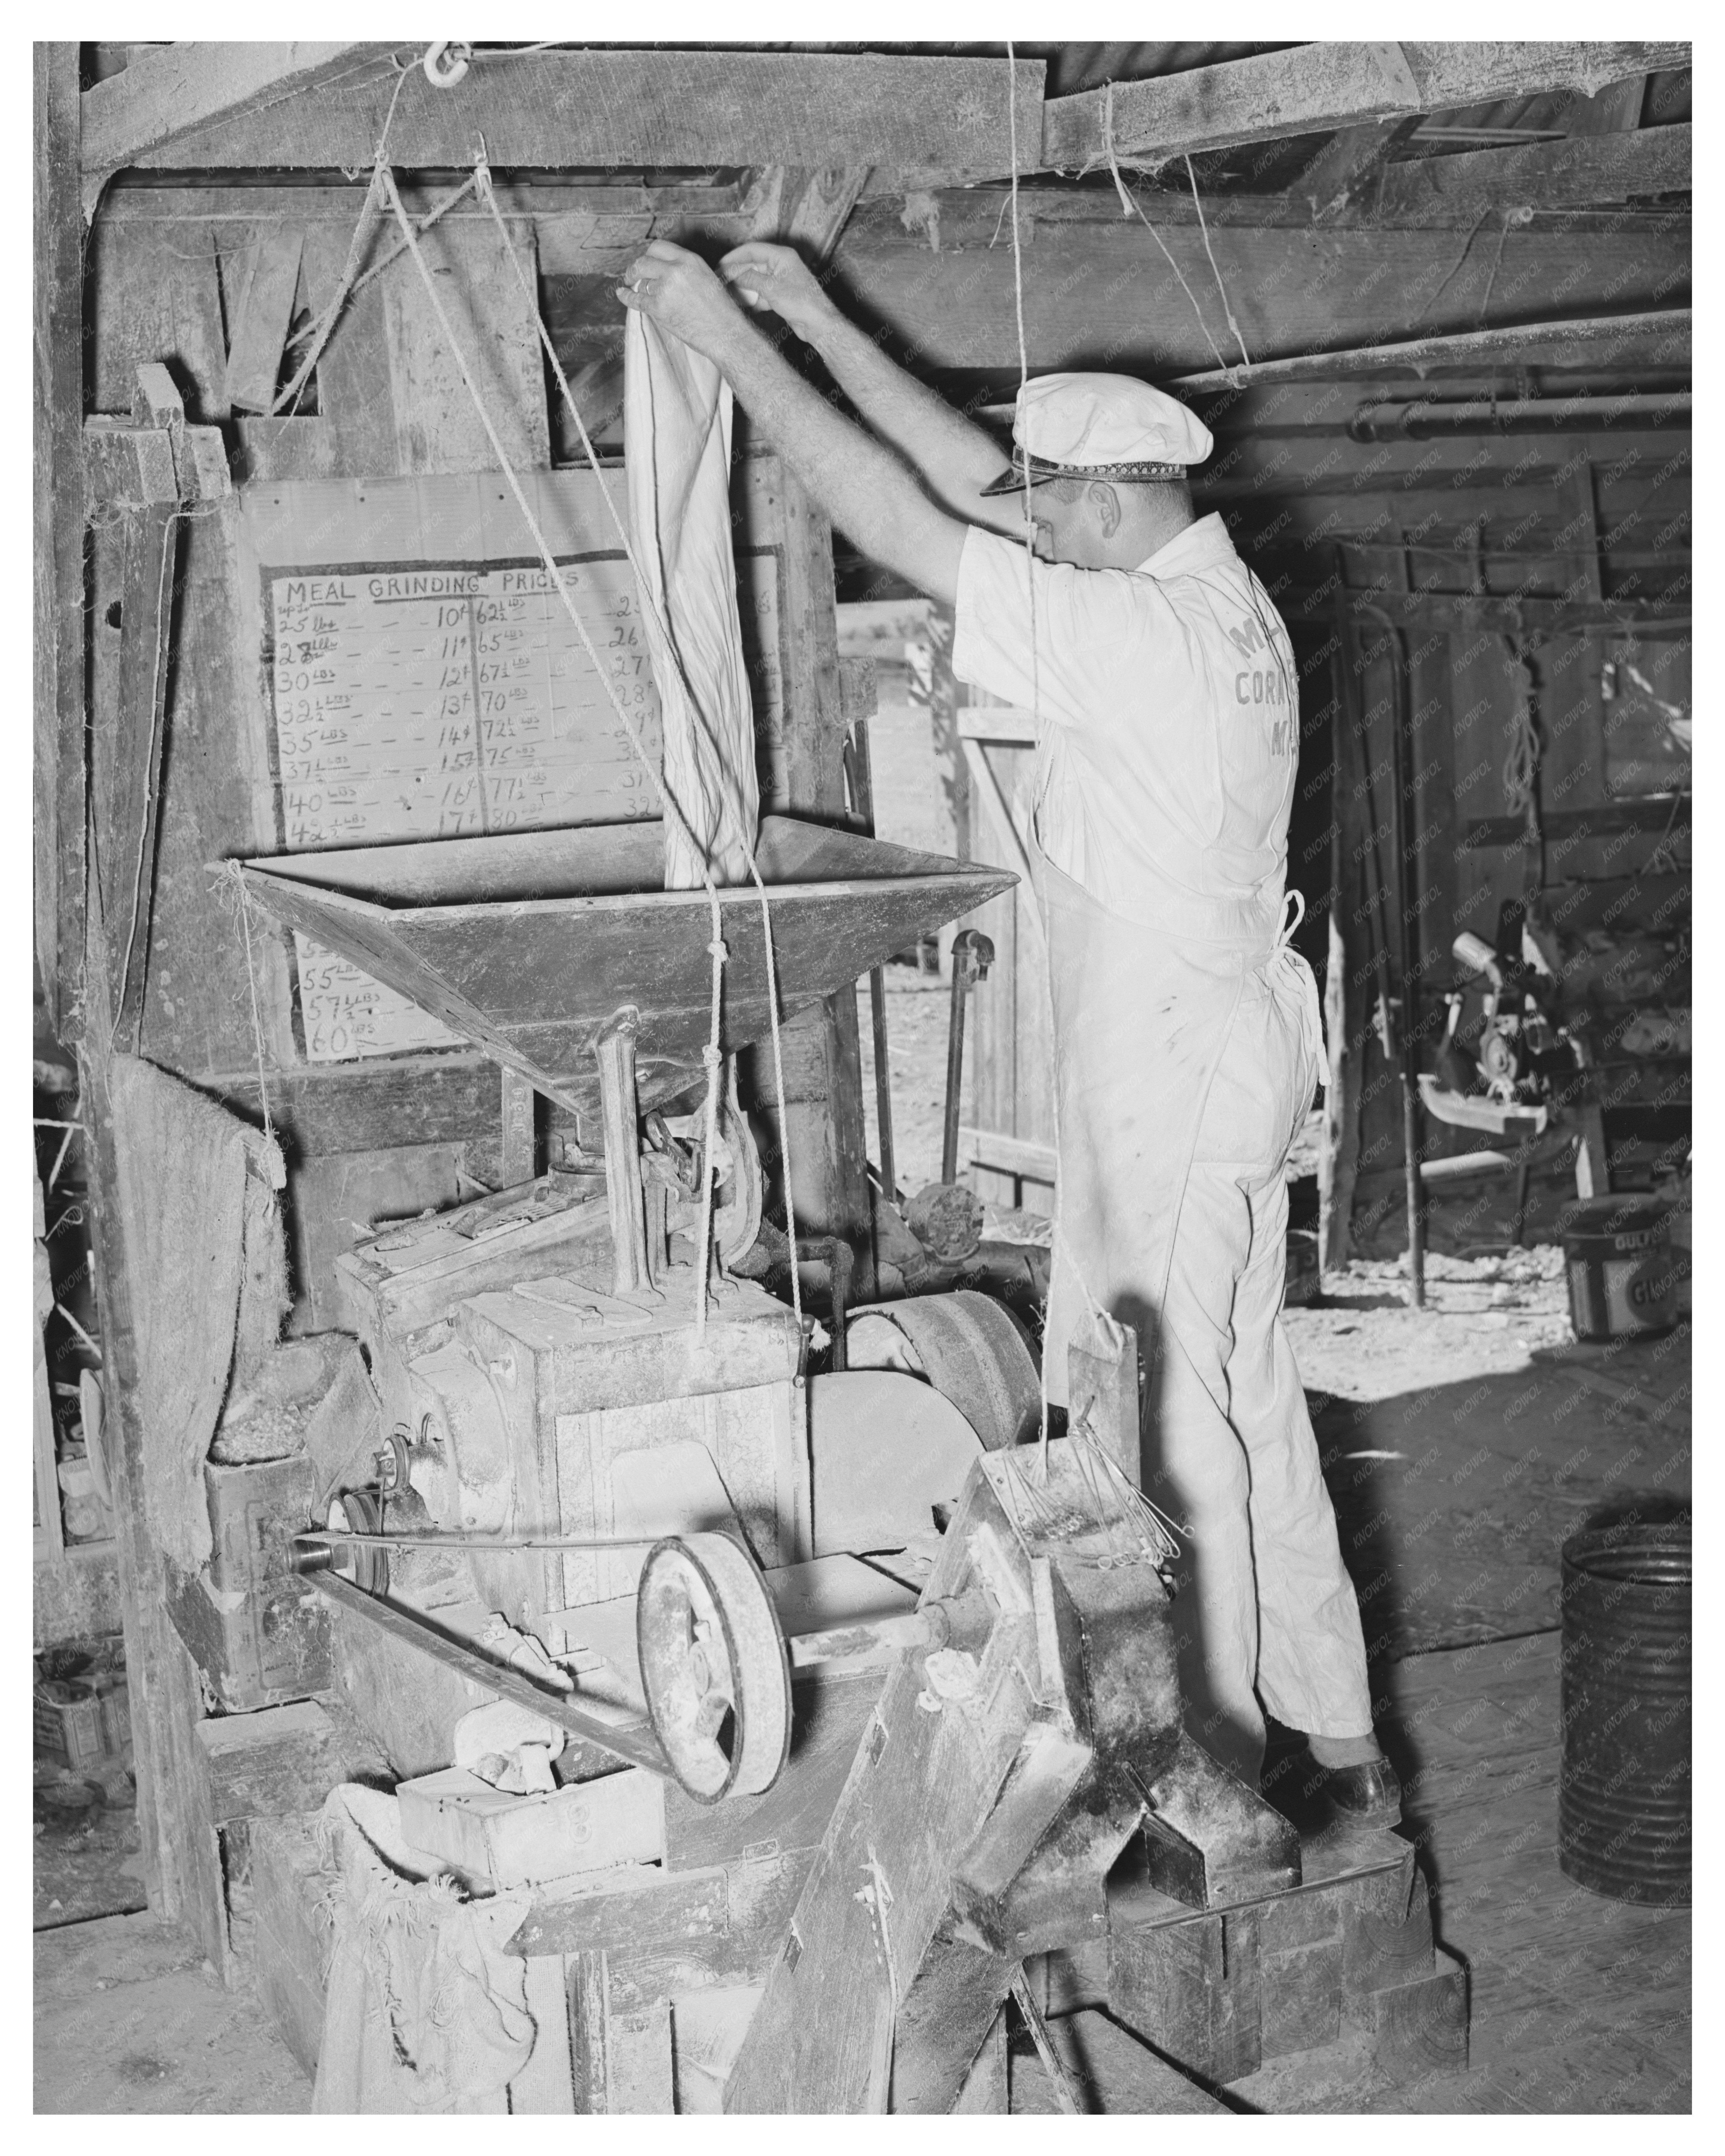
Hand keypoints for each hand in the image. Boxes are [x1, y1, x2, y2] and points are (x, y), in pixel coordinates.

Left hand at [616, 241, 745, 359]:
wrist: (725, 334)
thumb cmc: (720, 310)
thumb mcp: (706, 277)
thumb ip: (685, 269)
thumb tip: (663, 268)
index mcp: (689, 259)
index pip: (658, 247)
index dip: (648, 255)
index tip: (646, 262)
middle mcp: (676, 270)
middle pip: (644, 261)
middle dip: (636, 268)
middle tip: (633, 275)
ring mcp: (665, 288)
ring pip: (642, 281)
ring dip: (639, 287)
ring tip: (640, 291)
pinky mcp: (659, 308)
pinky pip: (635, 299)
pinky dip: (626, 296)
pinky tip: (621, 293)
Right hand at [718, 241, 835, 342]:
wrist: (819, 324)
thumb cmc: (802, 303)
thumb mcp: (771, 289)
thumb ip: (750, 279)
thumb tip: (733, 274)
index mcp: (782, 256)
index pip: (752, 249)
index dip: (734, 257)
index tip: (720, 265)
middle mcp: (781, 264)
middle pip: (753, 264)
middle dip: (737, 273)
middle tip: (720, 280)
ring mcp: (781, 280)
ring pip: (756, 279)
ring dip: (743, 287)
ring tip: (728, 293)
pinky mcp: (781, 295)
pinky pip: (762, 292)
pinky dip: (753, 298)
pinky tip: (743, 305)